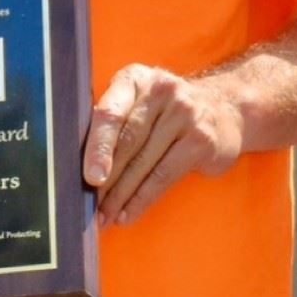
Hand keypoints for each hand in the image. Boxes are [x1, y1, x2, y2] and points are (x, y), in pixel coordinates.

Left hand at [83, 65, 243, 225]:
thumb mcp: (139, 102)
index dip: (97, 146)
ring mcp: (186, 114)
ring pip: (144, 163)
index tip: (90, 177)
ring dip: (120, 196)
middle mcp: (162, 90)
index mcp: (137, 79)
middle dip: (106, 180)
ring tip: (105, 216)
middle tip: (89, 206)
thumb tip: (71, 164)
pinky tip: (128, 213)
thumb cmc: (165, 112)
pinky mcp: (201, 140)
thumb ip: (111, 121)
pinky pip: (164, 176)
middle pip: (127, 141)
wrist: (225, 109)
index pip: (111, 112)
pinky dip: (142, 199)